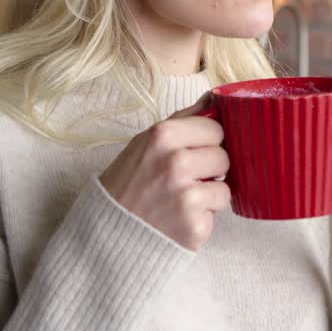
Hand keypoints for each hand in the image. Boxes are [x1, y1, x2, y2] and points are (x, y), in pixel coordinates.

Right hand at [99, 93, 230, 250]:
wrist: (106, 234)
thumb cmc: (129, 184)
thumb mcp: (146, 142)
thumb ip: (183, 119)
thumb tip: (215, 97)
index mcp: (164, 136)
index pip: (216, 129)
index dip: (206, 142)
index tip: (189, 153)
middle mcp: (176, 163)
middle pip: (224, 156)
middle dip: (209, 169)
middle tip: (183, 180)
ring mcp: (186, 196)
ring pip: (225, 186)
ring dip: (208, 195)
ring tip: (180, 200)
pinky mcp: (194, 226)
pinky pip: (218, 213)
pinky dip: (202, 218)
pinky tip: (178, 218)